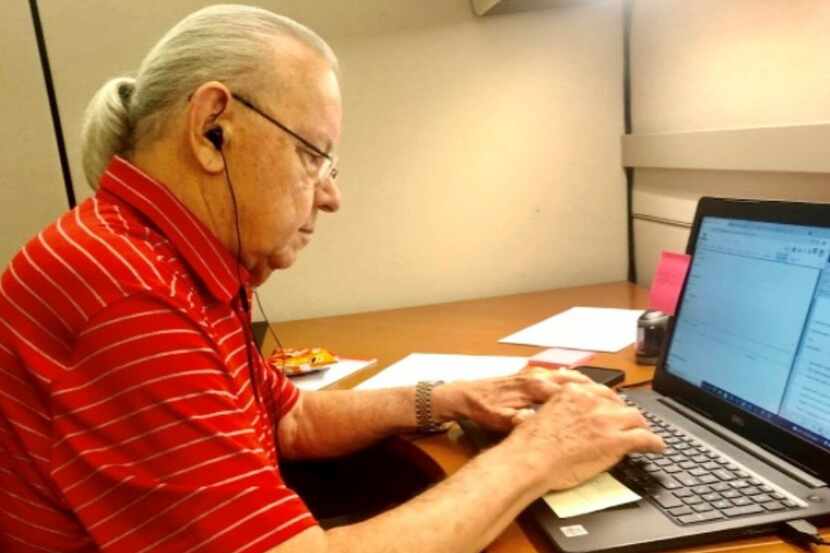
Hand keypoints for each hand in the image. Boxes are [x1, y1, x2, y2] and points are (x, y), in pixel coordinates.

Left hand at [431, 367, 593, 431]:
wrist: (465, 394)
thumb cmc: (482, 408)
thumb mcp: (500, 420)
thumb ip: (520, 421)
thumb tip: (537, 424)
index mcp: (532, 387)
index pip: (566, 391)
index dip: (587, 400)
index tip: (605, 409)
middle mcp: (536, 377)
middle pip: (572, 380)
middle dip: (594, 389)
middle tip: (614, 400)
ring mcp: (534, 374)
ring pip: (568, 376)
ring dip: (587, 383)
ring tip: (606, 393)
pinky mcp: (531, 376)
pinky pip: (559, 375)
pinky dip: (573, 379)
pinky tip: (582, 384)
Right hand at [503, 381, 664, 490]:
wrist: (531, 459)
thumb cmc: (529, 443)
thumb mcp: (540, 414)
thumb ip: (556, 408)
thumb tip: (559, 413)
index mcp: (573, 392)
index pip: (601, 392)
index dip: (610, 403)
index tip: (613, 408)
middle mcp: (592, 401)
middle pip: (620, 403)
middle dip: (626, 413)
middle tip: (629, 422)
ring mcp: (606, 421)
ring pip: (636, 418)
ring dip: (641, 426)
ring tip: (645, 433)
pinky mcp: (615, 441)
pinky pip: (644, 438)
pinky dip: (655, 443)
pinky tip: (658, 447)